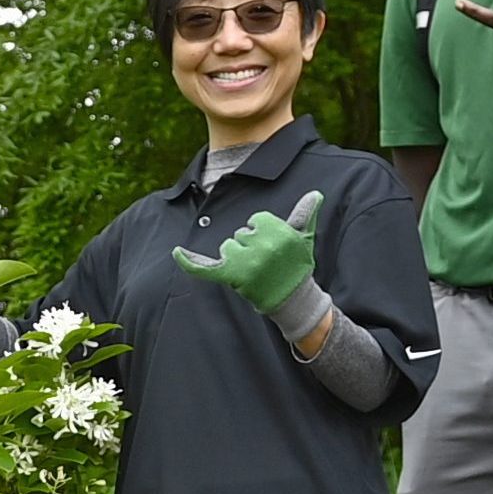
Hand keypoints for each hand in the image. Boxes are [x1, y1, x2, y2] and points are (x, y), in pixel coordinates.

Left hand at [173, 191, 322, 313]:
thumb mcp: (304, 239)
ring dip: (237, 257)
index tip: (274, 246)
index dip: (262, 232)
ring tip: (255, 271)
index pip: (256, 220)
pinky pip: (206, 267)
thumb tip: (315, 194)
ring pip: (228, 247)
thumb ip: (305, 214)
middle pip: (241, 233)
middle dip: (250, 246)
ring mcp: (247, 262)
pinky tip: (176, 252)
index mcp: (278, 231)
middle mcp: (263, 245)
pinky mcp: (233, 277)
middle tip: (266, 262)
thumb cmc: (297, 266)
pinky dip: (190, 262)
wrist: (292, 299)